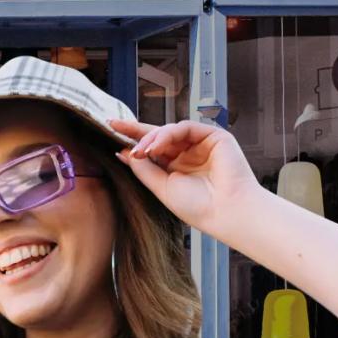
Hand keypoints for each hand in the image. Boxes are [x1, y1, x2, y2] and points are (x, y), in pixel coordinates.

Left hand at [108, 117, 263, 236]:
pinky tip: (156, 146)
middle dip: (135, 130)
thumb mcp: (161, 188)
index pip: (151, 149)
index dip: (132, 140)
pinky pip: (185, 127)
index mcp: (175, 168)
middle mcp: (187, 154)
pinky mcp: (214, 136)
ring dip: (151, 138)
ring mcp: (200, 144)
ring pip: (169, 131)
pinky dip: (167, 134)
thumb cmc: (199, 207)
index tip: (112, 132)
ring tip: (141, 150)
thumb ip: (143, 169)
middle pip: (157, 136)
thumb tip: (125, 153)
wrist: (226, 212)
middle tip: (115, 125)